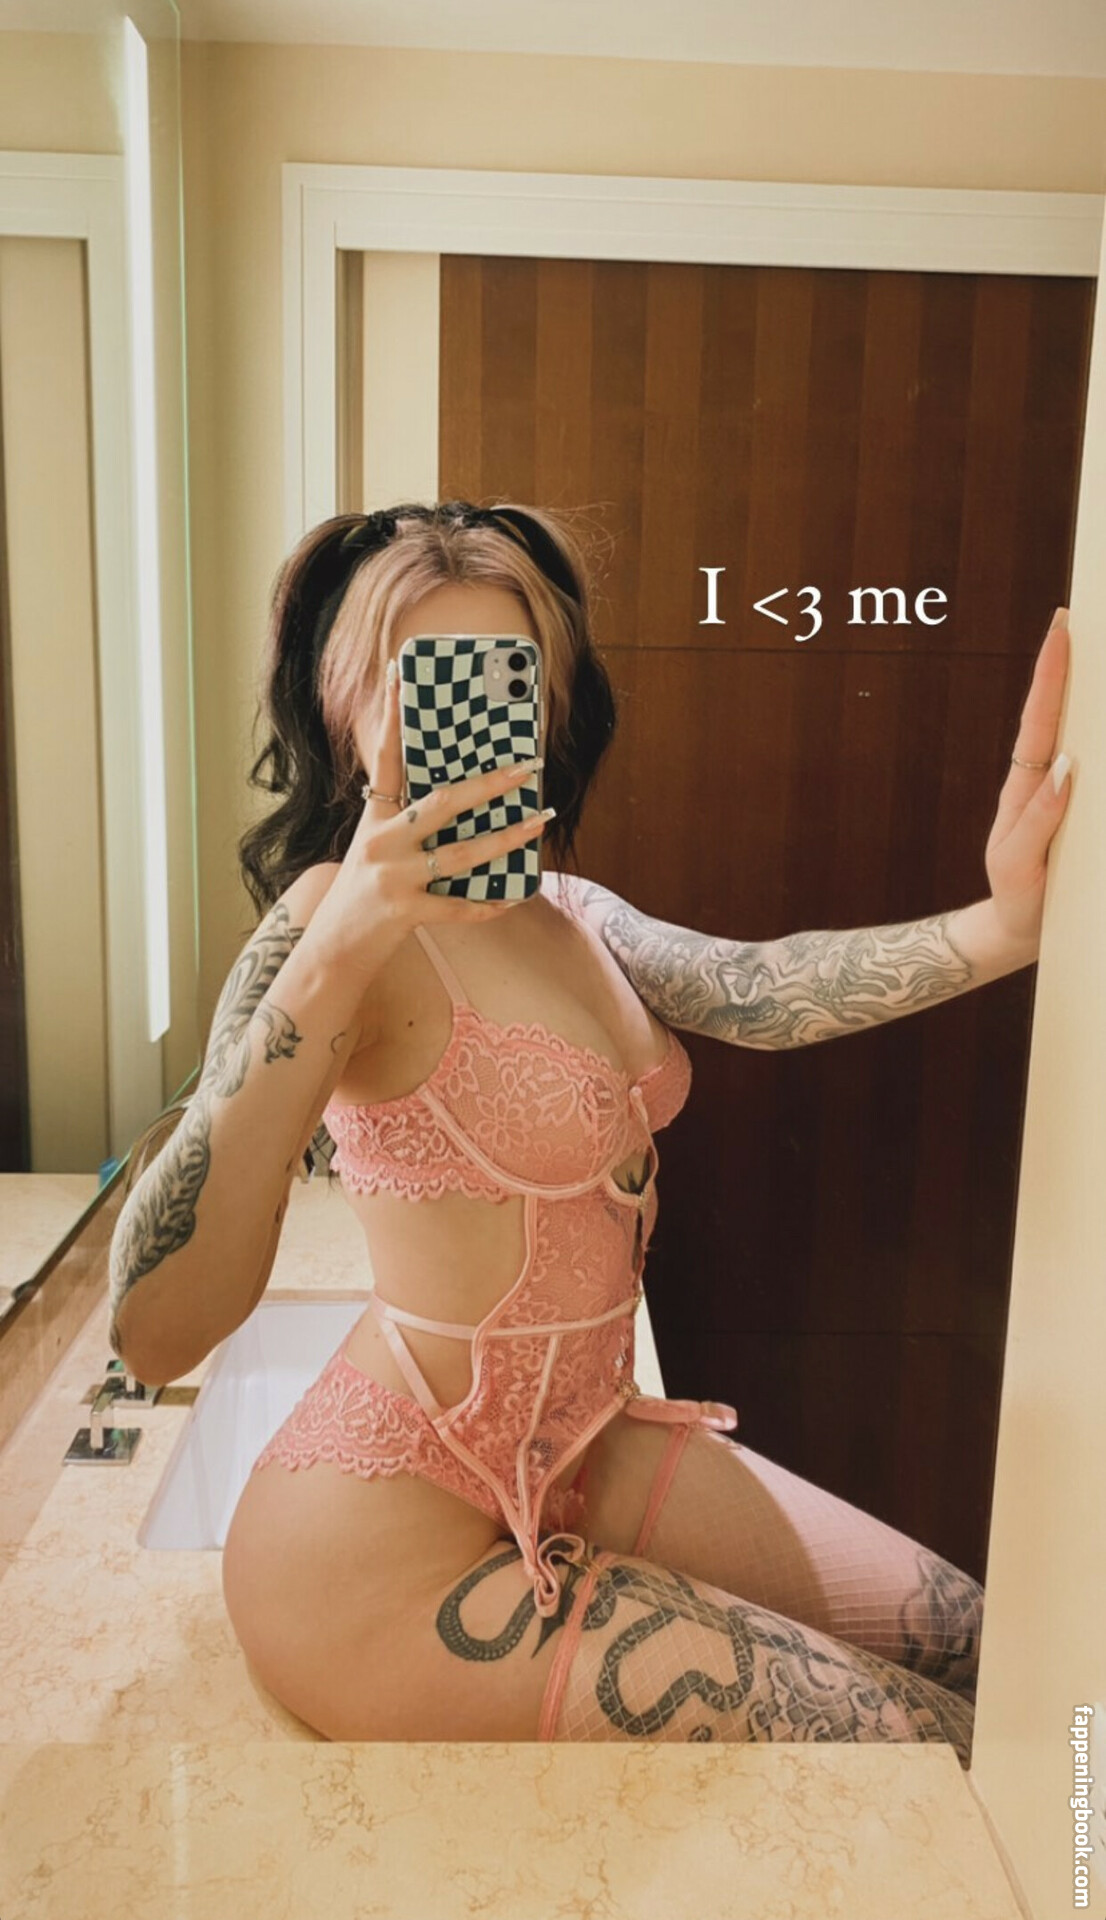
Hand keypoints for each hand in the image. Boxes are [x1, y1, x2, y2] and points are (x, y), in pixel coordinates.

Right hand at [305, 659, 550, 975]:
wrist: (330, 950)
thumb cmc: (359, 897)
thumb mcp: (372, 851)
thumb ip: (402, 825)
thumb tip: (456, 802)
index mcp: (373, 820)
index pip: (384, 758)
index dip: (394, 715)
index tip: (401, 672)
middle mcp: (381, 841)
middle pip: (441, 802)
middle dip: (488, 784)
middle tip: (526, 768)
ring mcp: (392, 877)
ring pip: (461, 853)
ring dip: (506, 839)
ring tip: (539, 823)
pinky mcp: (404, 911)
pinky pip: (459, 907)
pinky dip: (488, 905)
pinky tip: (512, 898)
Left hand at [983, 610, 1073, 954]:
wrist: (1020, 932)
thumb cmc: (1016, 894)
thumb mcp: (1017, 862)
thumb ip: (1038, 819)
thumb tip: (1067, 767)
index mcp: (1026, 784)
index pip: (1041, 719)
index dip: (1050, 674)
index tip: (1060, 629)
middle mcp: (1048, 779)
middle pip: (1064, 713)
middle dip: (1073, 666)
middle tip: (1082, 616)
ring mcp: (1068, 793)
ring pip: (1085, 735)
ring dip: (1095, 697)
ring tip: (1101, 653)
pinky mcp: (1087, 812)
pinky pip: (1098, 772)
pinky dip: (1101, 740)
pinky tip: (1105, 724)